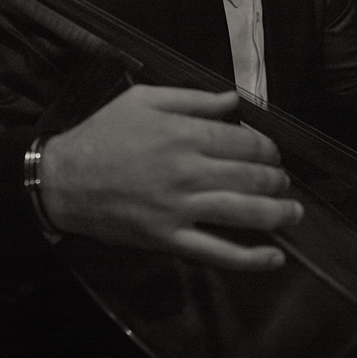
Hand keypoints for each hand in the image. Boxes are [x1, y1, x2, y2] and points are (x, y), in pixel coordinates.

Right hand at [38, 86, 302, 270]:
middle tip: (283, 181)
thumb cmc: (101, 134)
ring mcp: (178, 208)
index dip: (267, 147)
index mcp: (181, 134)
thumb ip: (191, 98)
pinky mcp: (168, 239)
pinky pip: (217, 252)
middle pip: (250, 176)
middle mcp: (186, 171)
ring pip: (244, 213)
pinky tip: (274, 257)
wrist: (62, 180)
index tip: (272, 152)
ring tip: (294, 213)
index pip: (243, 141)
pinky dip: (250, 258)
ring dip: (278, 213)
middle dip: (277, 179)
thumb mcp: (141, 100)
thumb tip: (233, 100)